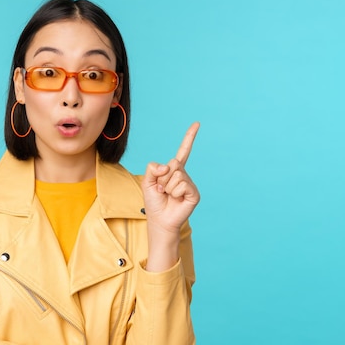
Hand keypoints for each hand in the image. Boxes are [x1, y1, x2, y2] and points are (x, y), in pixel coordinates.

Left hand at [142, 122, 199, 257]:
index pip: (183, 151)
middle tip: (162, 190)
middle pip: (173, 164)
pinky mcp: (194, 193)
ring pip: (176, 175)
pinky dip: (175, 192)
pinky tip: (176, 199)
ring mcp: (190, 184)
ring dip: (167, 187)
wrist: (159, 220)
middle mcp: (183, 175)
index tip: (197, 124)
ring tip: (168, 195)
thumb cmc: (154, 202)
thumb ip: (153, 168)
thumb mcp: (147, 181)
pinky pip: (182, 185)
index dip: (189, 138)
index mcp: (173, 170)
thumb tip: (168, 166)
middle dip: (162, 178)